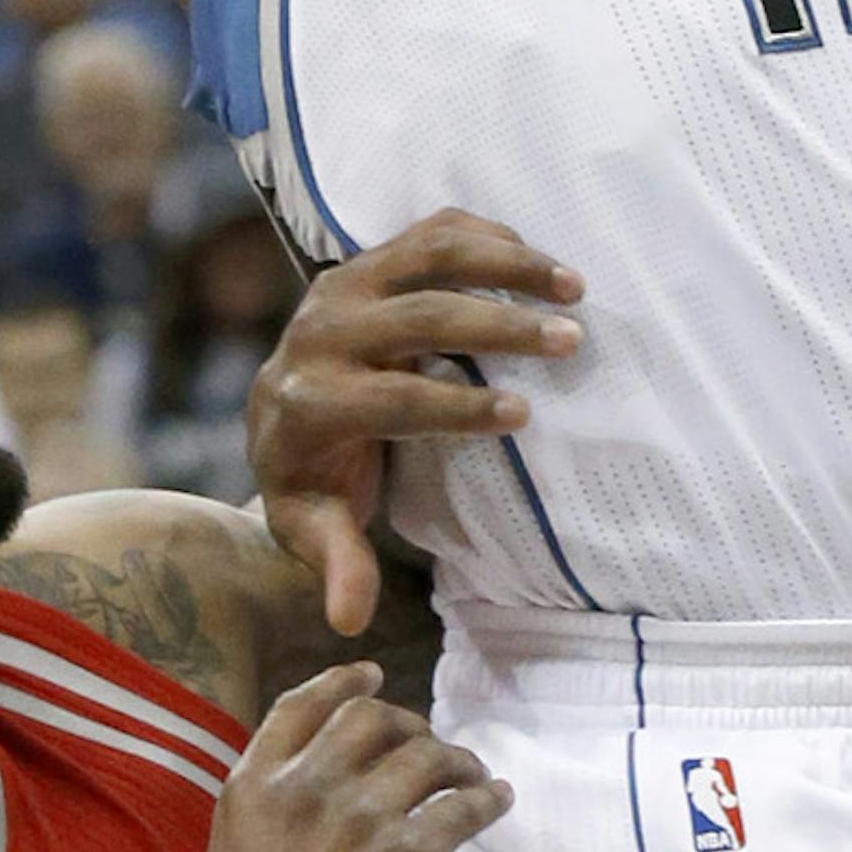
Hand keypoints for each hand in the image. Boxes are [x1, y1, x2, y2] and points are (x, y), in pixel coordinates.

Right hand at [199, 662, 510, 851]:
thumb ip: (265, 819)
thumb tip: (304, 793)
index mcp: (252, 789)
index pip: (302, 706)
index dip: (342, 683)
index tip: (371, 672)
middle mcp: (304, 788)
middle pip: (371, 718)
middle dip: (408, 726)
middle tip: (430, 747)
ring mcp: (358, 818)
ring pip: (425, 755)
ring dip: (457, 760)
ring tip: (475, 775)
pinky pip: (463, 805)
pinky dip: (487, 797)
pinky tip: (498, 800)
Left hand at [247, 210, 583, 635]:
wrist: (278, 409)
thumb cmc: (313, 478)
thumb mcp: (315, 529)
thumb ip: (336, 565)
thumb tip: (349, 619)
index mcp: (310, 401)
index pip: (392, 399)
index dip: (458, 407)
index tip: (525, 415)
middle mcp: (320, 330)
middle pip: (418, 317)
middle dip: (499, 327)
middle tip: (572, 341)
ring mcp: (343, 285)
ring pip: (429, 256)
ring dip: (506, 264)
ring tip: (573, 288)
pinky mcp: (367, 259)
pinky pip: (431, 233)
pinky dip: (489, 238)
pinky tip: (540, 262)